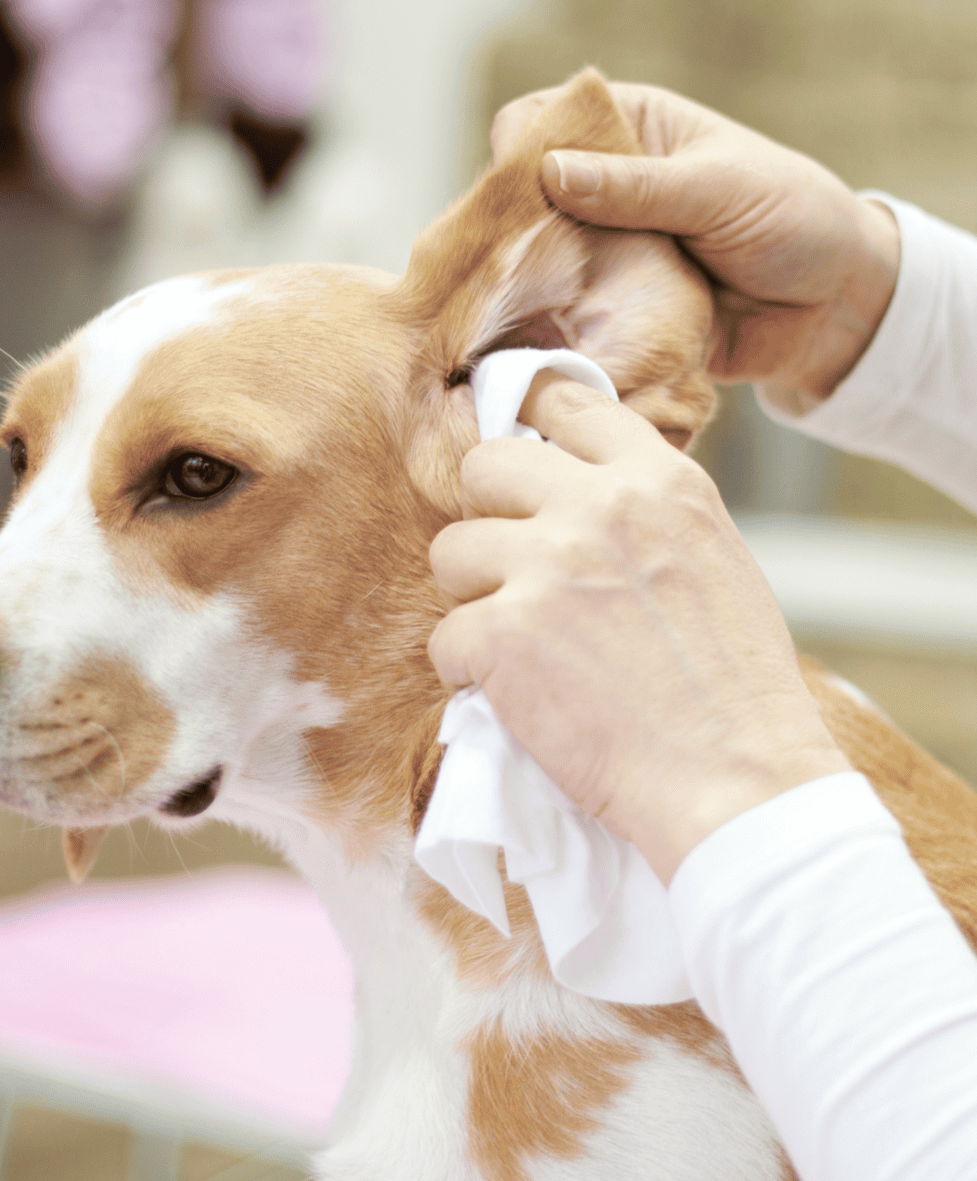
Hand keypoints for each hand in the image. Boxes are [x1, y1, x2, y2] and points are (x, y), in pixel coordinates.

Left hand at [427, 373, 850, 882]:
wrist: (735, 778)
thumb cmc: (734, 685)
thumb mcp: (712, 555)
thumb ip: (643, 512)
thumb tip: (575, 490)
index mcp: (659, 481)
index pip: (568, 402)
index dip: (531, 424)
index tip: (520, 455)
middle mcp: (598, 507)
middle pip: (485, 464)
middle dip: (487, 515)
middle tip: (509, 569)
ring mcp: (545, 566)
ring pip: (451, 550)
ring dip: (473, 598)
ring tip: (519, 643)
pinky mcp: (503, 634)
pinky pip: (445, 636)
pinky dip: (468, 672)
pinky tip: (515, 694)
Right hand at [491, 81, 900, 410]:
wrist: (838, 310)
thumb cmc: (794, 221)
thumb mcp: (719, 189)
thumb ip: (636, 186)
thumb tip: (549, 171)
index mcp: (631, 129)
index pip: (541, 117)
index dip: (519, 146)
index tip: (515, 189)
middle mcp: (604, 188)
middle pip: (521, 196)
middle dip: (509, 228)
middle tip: (512, 262)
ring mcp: (604, 251)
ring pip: (534, 262)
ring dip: (528, 285)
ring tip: (520, 309)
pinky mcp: (610, 311)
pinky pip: (563, 318)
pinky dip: (552, 332)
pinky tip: (541, 342)